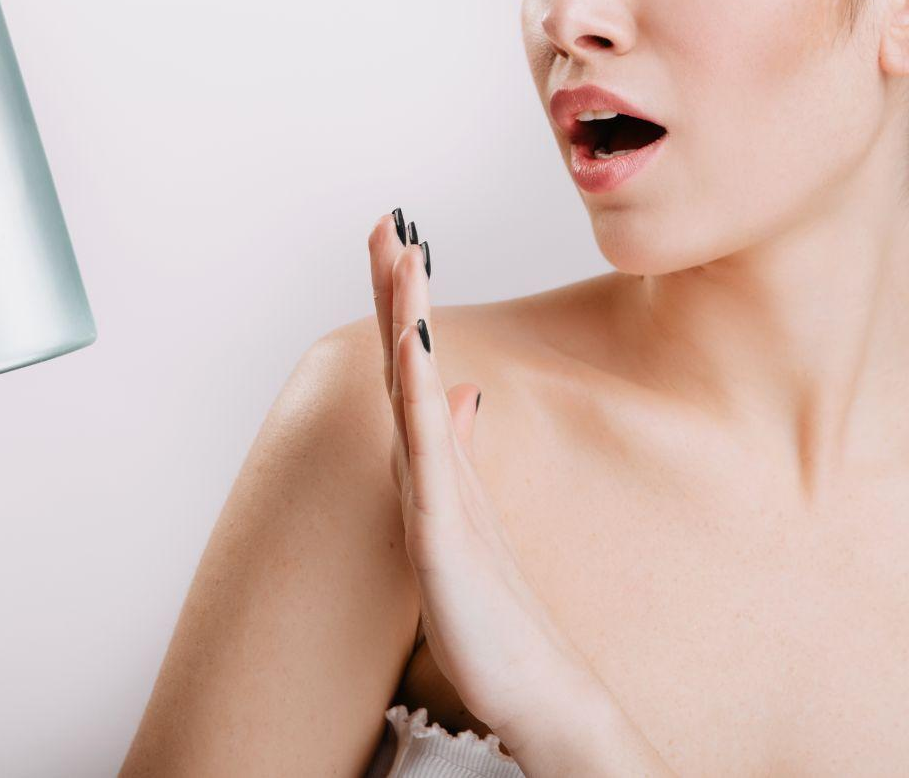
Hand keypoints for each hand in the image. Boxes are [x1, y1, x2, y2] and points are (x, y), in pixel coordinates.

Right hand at [366, 209, 657, 774]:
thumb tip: (464, 389)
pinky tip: (418, 349)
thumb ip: (460, 446)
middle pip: (405, 364)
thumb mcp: (476, 511)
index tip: (400, 239)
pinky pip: (425, 452)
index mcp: (437, 459)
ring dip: (405, 323)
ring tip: (402, 259)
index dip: (404, 302)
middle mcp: (424, 471)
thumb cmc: (493, 609)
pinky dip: (418, 396)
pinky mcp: (437, 533)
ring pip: (412, 394)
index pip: (416, 365)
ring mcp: (428, 499)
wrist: (523, 685)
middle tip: (386, 224)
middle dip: (394, 294)